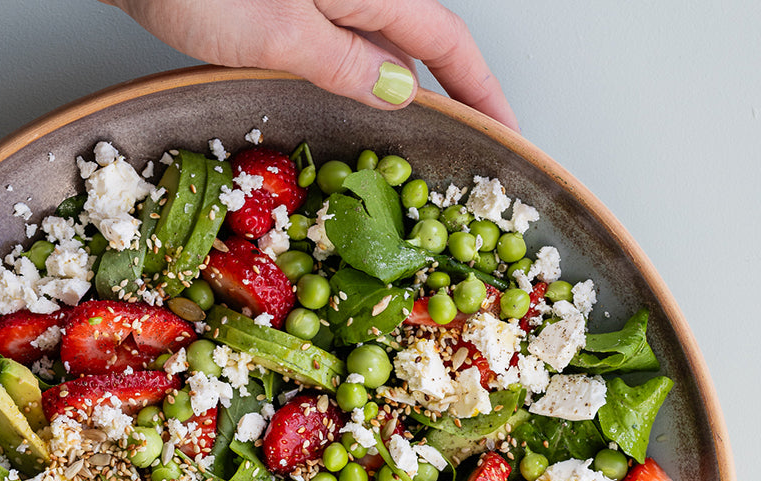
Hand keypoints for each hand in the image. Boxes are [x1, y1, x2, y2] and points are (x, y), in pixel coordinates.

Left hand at [103, 0, 516, 129]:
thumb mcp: (283, 36)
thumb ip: (346, 65)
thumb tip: (401, 94)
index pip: (449, 43)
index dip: (482, 92)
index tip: (507, 132)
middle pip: (419, 47)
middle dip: (447, 100)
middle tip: (461, 155)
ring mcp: (318, 0)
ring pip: (378, 52)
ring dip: (398, 100)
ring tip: (414, 148)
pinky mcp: (286, 9)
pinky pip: (339, 50)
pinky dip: (354, 86)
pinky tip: (348, 112)